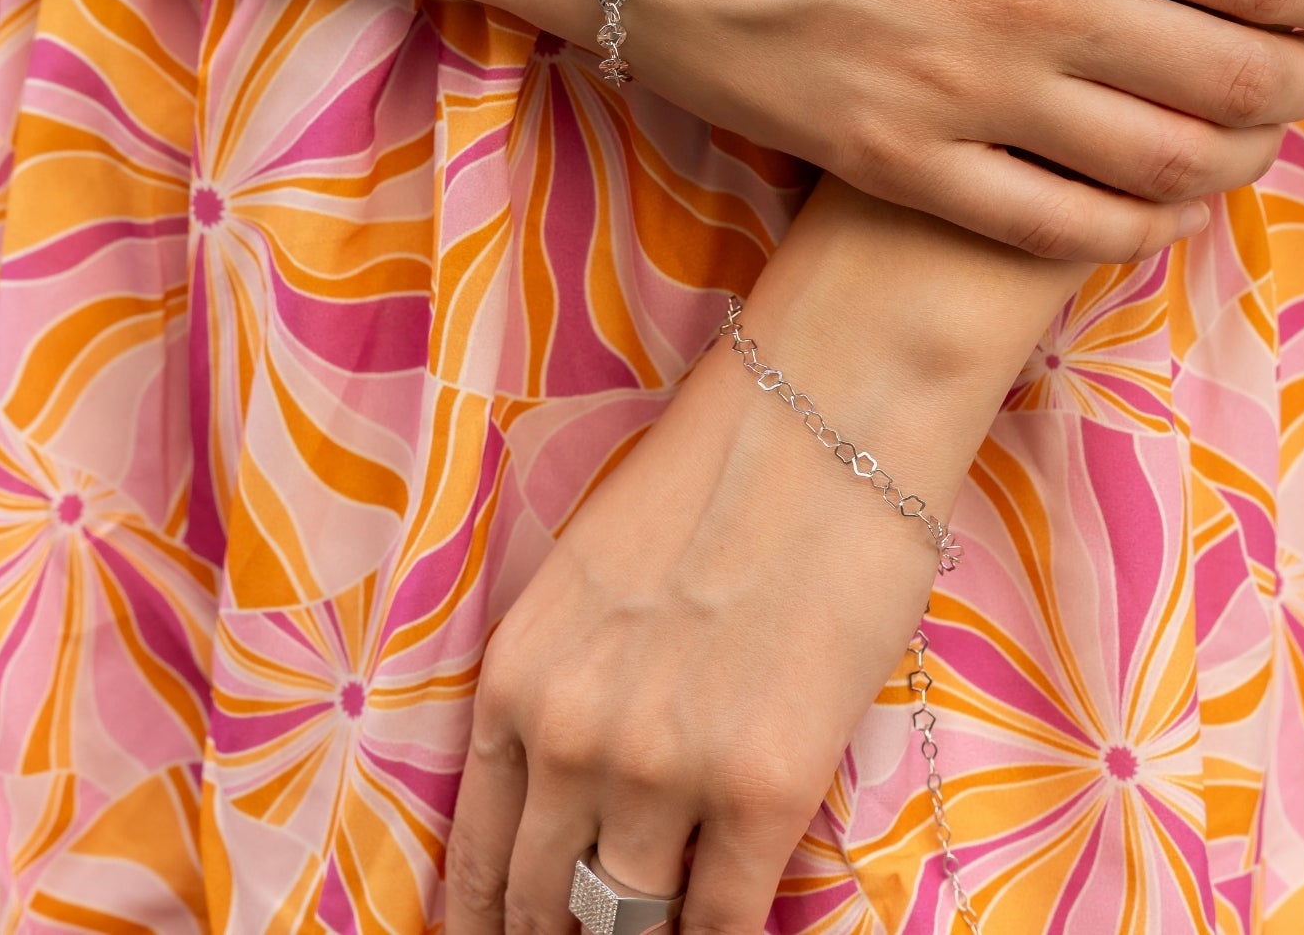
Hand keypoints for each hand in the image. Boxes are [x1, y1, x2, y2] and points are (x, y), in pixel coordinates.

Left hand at [441, 336, 943, 934]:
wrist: (823, 419)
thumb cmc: (715, 476)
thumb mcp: (591, 577)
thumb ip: (569, 682)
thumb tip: (582, 782)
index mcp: (518, 676)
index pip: (480, 852)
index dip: (487, 919)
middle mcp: (571, 737)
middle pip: (546, 902)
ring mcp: (664, 771)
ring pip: (630, 923)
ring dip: (646, 933)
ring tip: (658, 926)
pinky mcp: (765, 789)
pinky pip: (726, 921)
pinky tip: (727, 931)